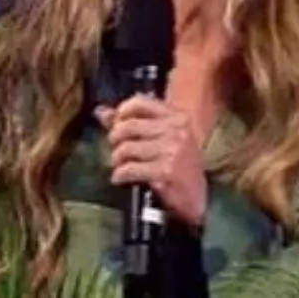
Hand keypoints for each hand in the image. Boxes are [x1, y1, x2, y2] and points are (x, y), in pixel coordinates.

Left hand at [95, 94, 207, 227]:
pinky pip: (129, 168)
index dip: (121, 112)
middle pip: (128, 126)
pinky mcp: (165, 171)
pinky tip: (121, 178)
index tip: (116, 124)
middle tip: (117, 150)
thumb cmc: (178, 164)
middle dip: (115, 139)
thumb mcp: (162, 138)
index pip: (140, 102)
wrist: (197, 196)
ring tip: (120, 165)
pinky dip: (120, 175)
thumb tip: (101, 112)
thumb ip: (133, 122)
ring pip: (126, 148)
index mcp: (177, 117)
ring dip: (117, 159)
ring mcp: (172, 150)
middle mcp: (177, 130)